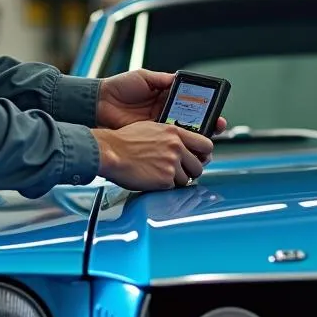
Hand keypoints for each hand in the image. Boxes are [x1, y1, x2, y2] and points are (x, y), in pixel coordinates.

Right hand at [92, 121, 215, 190]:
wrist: (111, 152)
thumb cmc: (125, 141)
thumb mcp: (152, 128)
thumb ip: (170, 136)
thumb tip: (180, 144)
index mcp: (175, 133)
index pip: (206, 145)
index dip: (204, 154)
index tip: (199, 158)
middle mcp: (177, 147)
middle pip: (199, 166)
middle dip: (190, 171)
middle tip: (178, 171)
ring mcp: (172, 164)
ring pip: (186, 179)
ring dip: (176, 180)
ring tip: (159, 175)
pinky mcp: (165, 180)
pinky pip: (173, 188)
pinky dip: (165, 187)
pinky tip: (153, 180)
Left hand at [96, 69, 227, 134]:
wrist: (98, 103)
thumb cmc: (118, 87)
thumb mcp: (144, 77)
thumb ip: (164, 79)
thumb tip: (181, 79)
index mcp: (165, 98)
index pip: (190, 105)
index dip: (204, 110)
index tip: (215, 113)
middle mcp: (163, 113)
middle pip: (190, 122)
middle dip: (205, 126)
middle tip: (217, 127)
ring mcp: (157, 127)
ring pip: (181, 136)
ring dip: (194, 139)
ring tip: (206, 140)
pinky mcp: (149, 138)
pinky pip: (167, 143)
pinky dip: (177, 146)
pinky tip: (186, 147)